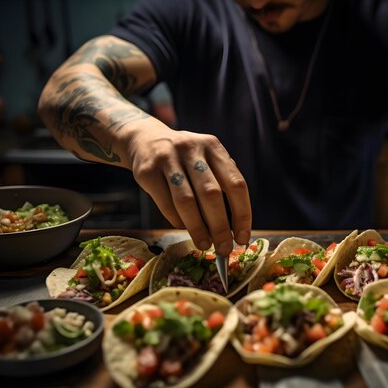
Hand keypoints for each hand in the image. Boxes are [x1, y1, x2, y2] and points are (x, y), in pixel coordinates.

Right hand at [128, 125, 251, 254]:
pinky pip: (165, 203)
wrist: (145, 139)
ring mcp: (167, 158)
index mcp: (213, 147)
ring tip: (204, 245)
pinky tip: (184, 228)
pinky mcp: (147, 171)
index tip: (242, 238)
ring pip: (186, 201)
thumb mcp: (206, 159)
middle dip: (220, 227)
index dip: (242, 214)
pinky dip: (177, 220)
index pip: (235, 184)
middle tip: (224, 248)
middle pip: (211, 194)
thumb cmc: (185, 159)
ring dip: (198, 228)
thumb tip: (235, 228)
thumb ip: (221, 183)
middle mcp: (191, 149)